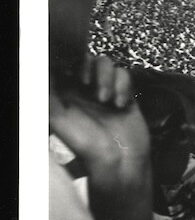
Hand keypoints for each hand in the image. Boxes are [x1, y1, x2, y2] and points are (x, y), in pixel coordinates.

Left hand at [49, 57, 149, 175]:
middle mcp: (83, 90)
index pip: (62, 65)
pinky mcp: (125, 94)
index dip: (67, 60)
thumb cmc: (86, 145)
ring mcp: (105, 91)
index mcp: (63, 94)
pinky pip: (125, 75)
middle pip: (85, 58)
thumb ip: (50, 93)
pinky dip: (124, 87)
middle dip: (88, 68)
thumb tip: (44, 70)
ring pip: (106, 63)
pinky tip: (121, 105)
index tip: (71, 70)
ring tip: (105, 100)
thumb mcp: (58, 118)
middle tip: (87, 84)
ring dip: (107, 78)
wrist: (118, 161)